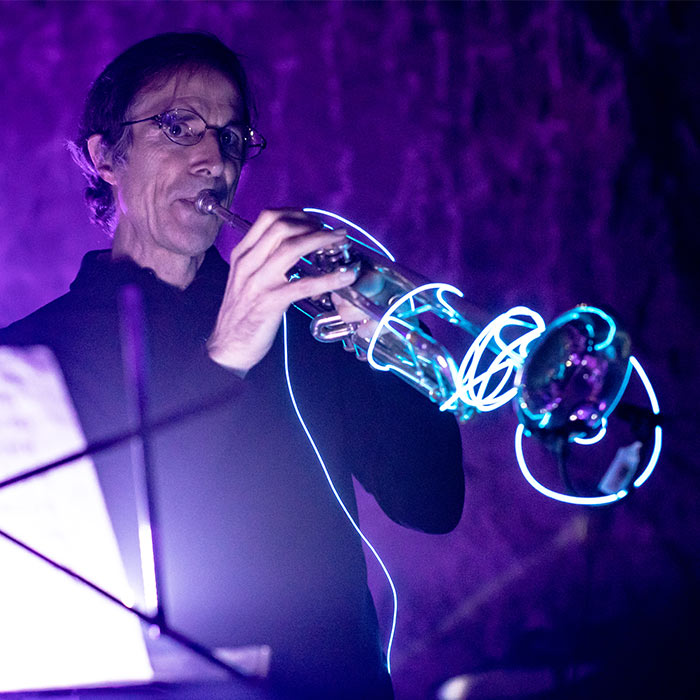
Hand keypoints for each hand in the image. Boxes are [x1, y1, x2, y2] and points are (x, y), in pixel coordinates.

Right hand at [207, 209, 356, 374]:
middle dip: (313, 225)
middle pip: (281, 226)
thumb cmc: (242, 315)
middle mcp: (247, 263)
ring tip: (341, 243)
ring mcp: (257, 282)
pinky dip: (328, 279)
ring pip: (291, 248)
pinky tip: (344, 278)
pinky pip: (302, 285)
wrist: (227, 347)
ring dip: (322, 241)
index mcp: (242, 254)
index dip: (297, 213)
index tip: (315, 220)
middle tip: (333, 232)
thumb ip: (265, 260)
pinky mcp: (269, 303)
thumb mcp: (246, 279)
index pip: (268, 218)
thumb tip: (295, 247)